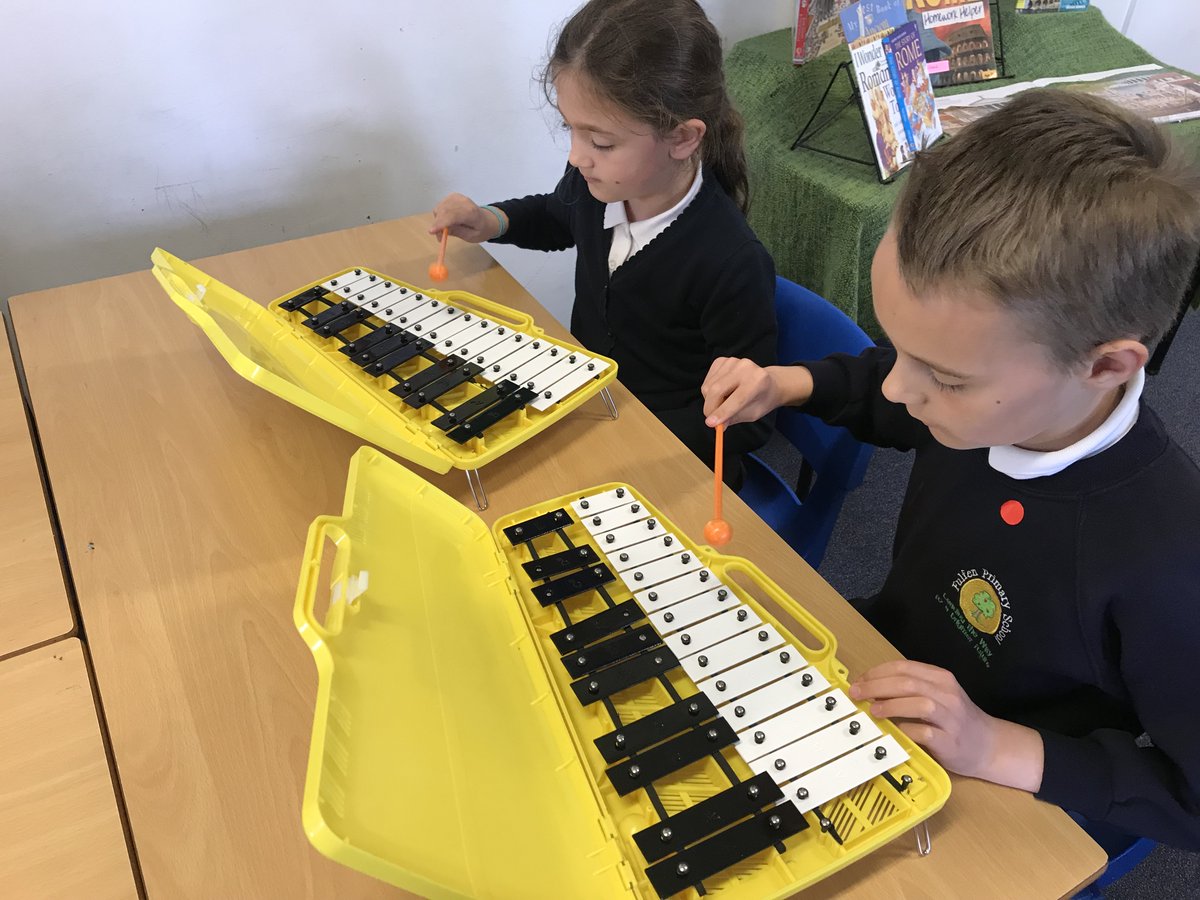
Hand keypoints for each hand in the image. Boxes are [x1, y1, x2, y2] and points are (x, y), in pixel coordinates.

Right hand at [430, 193, 505, 242]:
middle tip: (440, 237)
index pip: (452, 215)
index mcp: (471, 212)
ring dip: (439, 220)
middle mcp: (463, 201)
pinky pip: (440, 207)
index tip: (431, 232)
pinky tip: (448, 220)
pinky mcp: (452, 196)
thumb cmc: (480, 229)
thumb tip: (441, 231)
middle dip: (438, 225)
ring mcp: (457, 197)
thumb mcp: (471, 236)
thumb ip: (457, 232)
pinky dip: (440, 215)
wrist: (487, 219)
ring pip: (440, 209)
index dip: (441, 223)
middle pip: (444, 211)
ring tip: (446, 229)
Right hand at [701, 358, 811, 426]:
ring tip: (722, 403)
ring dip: (710, 401)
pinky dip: (709, 391)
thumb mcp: (753, 413)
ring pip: (708, 386)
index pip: (737, 398)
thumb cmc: (762, 399)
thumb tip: (716, 424)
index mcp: (758, 380)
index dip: (722, 412)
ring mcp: (732, 361)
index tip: (710, 424)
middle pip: (716, 390)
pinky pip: (707, 380)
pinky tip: (721, 393)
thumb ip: (734, 418)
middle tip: (711, 421)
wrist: (768, 382)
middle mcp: (745, 367)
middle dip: (710, 408)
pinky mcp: (722, 360)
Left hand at [850, 659, 1042, 789]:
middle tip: (857, 693)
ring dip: (891, 705)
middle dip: (876, 686)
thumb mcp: (937, 696)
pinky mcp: (951, 741)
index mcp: (940, 678)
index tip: (858, 681)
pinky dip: (907, 730)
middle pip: (907, 682)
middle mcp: (947, 693)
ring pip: (919, 702)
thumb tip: (870, 688)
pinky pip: (925, 732)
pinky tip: (895, 732)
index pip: (903, 667)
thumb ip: (910, 690)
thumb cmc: (956, 720)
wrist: (990, 746)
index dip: (877, 672)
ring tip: (873, 710)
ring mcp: (951, 717)